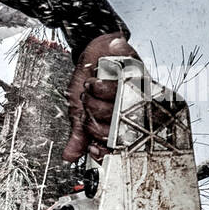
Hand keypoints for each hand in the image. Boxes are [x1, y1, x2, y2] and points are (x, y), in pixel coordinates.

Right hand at [62, 34, 139, 161]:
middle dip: (93, 119)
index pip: (113, 147)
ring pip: (117, 114)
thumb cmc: (89, 81)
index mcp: (114, 127)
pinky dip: (103, 87)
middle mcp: (128, 115)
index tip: (94, 148)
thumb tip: (69, 157)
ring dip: (96, 100)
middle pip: (114, 133)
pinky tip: (97, 81)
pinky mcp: (139, 82)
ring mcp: (135, 100)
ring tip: (91, 89)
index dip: (104, 150)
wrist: (93, 52)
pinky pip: (121, 93)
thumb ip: (78, 135)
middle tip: (87, 105)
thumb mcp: (77, 111)